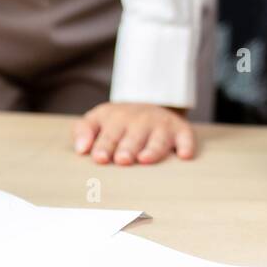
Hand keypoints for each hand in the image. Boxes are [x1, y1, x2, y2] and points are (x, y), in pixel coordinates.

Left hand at [72, 102, 194, 164]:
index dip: (104, 146)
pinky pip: (186, 137)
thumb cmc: (118, 123)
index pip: (109, 134)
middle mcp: (140, 120)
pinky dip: (186, 145)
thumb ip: (83, 131)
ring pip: (158, 139)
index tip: (99, 158)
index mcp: (116, 117)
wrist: (149, 107)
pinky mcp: (181, 130)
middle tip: (123, 159)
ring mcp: (162, 125)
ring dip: (152, 149)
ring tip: (145, 159)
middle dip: (128, 147)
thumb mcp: (98, 120)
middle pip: (133, 136)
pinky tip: (184, 155)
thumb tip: (80, 148)